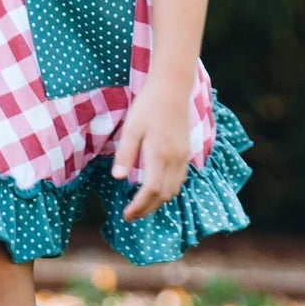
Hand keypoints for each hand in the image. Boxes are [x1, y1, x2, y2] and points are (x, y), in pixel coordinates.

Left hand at [112, 79, 191, 220]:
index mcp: (159, 153)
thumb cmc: (148, 107)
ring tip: (141, 206)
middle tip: (131, 215)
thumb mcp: (131, 128)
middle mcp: (175, 158)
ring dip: (158, 202)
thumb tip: (118, 178)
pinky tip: (155, 190)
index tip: (126, 215)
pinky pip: (180, 180)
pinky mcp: (186, 152)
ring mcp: (183, 156)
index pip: (152, 189)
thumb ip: (125, 154)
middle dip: (148, 209)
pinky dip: (168, 191)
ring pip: (174, 190)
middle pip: (164, 195)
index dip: (139, 206)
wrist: (172, 89)